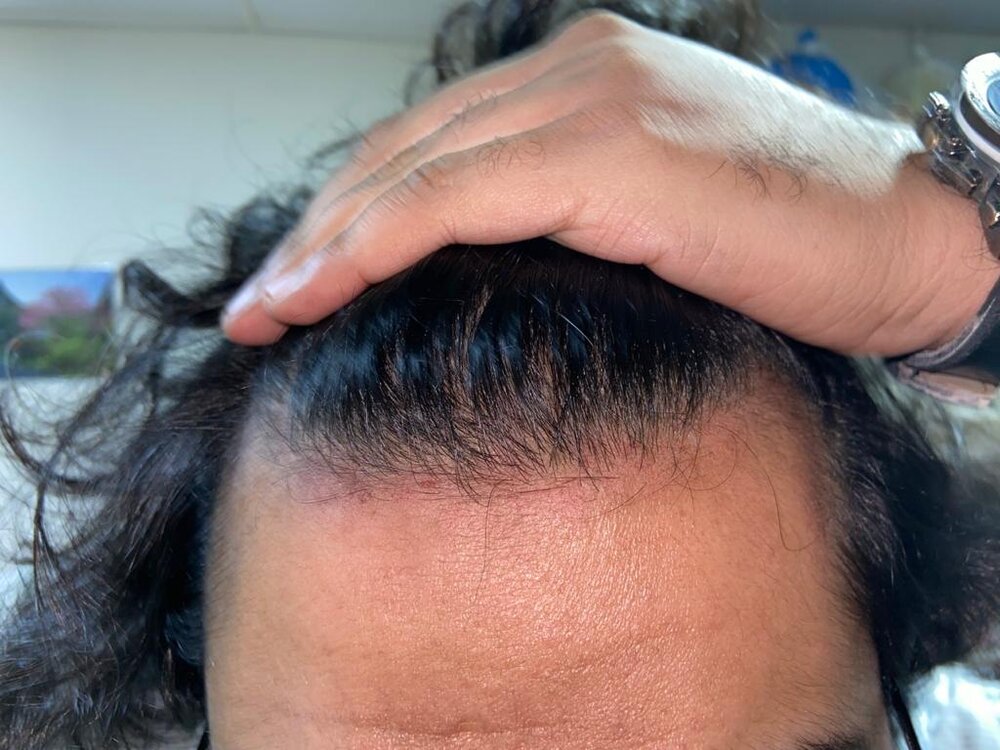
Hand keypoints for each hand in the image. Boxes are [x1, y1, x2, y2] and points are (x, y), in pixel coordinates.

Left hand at [220, 12, 996, 355]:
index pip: (431, 143)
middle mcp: (575, 71)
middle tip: (257, 301)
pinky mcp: (607, 152)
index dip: (350, 212)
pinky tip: (321, 289)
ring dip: (323, 245)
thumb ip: (567, 217)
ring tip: (263, 311)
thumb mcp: (658, 215)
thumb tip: (490, 270)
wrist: (911, 236)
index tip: (299, 276)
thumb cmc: (800, 240)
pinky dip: (378, 245)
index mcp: (583, 79)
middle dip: (315, 230)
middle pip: (402, 150)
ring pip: (412, 171)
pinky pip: (455, 201)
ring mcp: (589, 103)